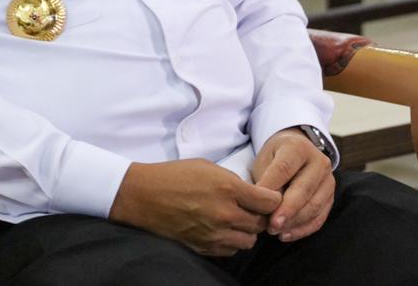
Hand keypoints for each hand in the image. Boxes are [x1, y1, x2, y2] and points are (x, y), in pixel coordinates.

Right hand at [108, 159, 281, 256]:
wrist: (143, 196)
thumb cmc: (174, 176)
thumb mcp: (208, 167)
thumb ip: (233, 181)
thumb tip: (251, 193)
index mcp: (228, 189)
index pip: (270, 202)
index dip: (273, 199)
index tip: (269, 197)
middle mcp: (226, 214)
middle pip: (262, 224)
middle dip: (260, 216)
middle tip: (252, 208)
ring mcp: (215, 234)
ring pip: (248, 241)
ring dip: (246, 231)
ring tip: (235, 220)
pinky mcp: (204, 248)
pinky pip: (230, 250)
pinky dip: (231, 242)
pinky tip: (221, 229)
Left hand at [251, 128, 335, 242]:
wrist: (296, 152)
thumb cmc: (275, 158)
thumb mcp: (264, 161)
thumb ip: (266, 181)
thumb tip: (266, 207)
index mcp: (298, 148)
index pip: (284, 169)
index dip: (272, 190)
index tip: (259, 207)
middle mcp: (319, 162)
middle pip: (303, 189)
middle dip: (286, 211)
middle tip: (270, 226)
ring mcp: (328, 179)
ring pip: (314, 206)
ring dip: (293, 223)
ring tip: (274, 232)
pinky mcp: (331, 196)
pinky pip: (320, 217)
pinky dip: (302, 229)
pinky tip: (285, 235)